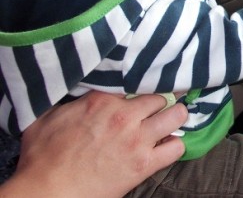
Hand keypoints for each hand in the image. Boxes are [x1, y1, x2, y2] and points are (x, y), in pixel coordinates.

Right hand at [2, 92, 186, 197]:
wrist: (47, 193)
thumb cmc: (42, 158)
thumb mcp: (46, 117)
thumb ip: (67, 100)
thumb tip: (71, 89)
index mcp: (102, 100)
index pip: (136, 81)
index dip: (142, 84)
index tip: (146, 86)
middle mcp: (124, 115)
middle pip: (160, 96)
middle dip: (163, 99)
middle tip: (163, 104)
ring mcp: (137, 139)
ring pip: (176, 115)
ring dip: (176, 116)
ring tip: (172, 119)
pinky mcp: (144, 164)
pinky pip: (177, 147)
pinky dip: (176, 145)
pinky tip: (168, 145)